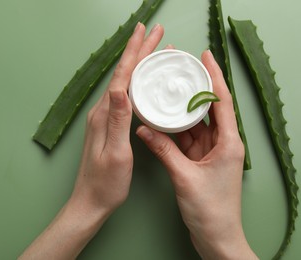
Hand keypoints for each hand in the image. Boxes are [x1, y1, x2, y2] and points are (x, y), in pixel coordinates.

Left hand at [19, 23, 163, 259]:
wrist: (90, 201)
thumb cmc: (105, 183)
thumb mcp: (115, 153)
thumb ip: (117, 120)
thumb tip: (120, 89)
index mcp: (104, 115)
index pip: (121, 76)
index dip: (134, 52)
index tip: (145, 32)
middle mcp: (102, 112)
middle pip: (123, 74)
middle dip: (139, 51)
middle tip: (154, 32)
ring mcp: (105, 118)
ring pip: (124, 83)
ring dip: (139, 63)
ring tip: (153, 50)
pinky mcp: (109, 126)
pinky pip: (125, 96)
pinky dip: (136, 82)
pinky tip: (143, 82)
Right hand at [137, 50, 257, 259]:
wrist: (216, 237)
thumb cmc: (210, 210)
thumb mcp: (184, 177)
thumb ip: (163, 151)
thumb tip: (143, 130)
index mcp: (229, 143)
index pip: (222, 102)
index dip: (214, 77)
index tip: (205, 57)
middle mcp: (222, 144)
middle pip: (209, 108)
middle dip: (196, 87)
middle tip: (182, 68)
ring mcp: (210, 152)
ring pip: (195, 123)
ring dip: (183, 109)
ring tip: (170, 89)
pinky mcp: (200, 161)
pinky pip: (187, 139)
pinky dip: (175, 129)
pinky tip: (163, 119)